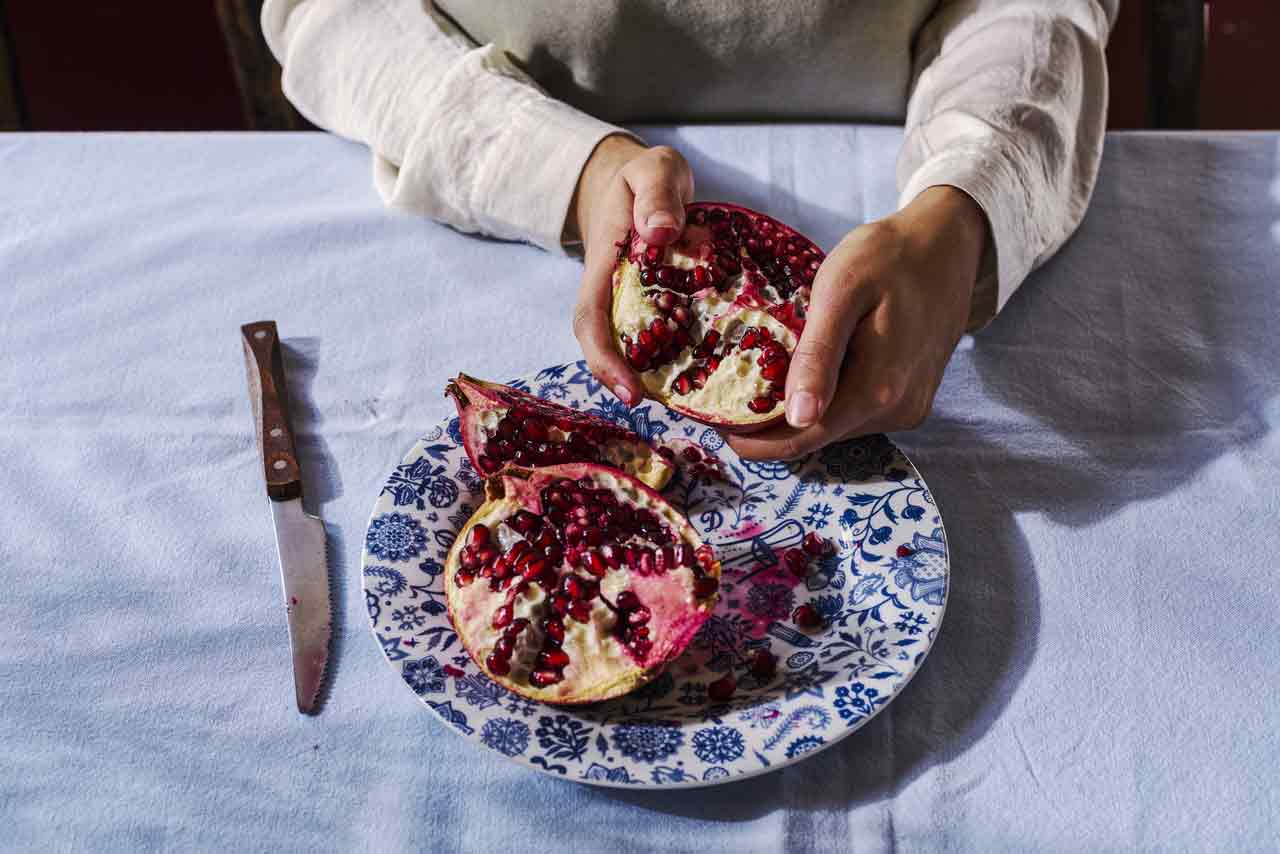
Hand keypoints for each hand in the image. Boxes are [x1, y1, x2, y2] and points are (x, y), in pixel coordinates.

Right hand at [571, 136, 693, 405]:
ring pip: (631, 346)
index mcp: (604, 265)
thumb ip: (657, 195)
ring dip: (649, 374)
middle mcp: (611, 291)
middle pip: (604, 344)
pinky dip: (672, 356)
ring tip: (684, 399)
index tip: (630, 388)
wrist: (644, 182)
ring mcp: (630, 300)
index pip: (591, 319)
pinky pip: (658, 336)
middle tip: (656, 405)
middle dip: (621, 379)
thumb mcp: (654, 170)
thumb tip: (660, 233)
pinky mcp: (653, 304)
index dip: (604, 359)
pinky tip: (701, 373)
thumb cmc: (649, 178)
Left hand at [727, 186, 987, 459]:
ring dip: (796, 412)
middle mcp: (895, 411)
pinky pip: (855, 414)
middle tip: (726, 394)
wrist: (947, 245)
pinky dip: (825, 400)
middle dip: (768, 425)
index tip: (713, 421)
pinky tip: (805, 372)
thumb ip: (819, 354)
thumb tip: (797, 416)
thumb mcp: (842, 291)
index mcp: (876, 390)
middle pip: (815, 437)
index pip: (800, 440)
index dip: (753, 440)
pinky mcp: (911, 401)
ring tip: (759, 380)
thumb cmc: (888, 256)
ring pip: (834, 427)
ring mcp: (907, 409)